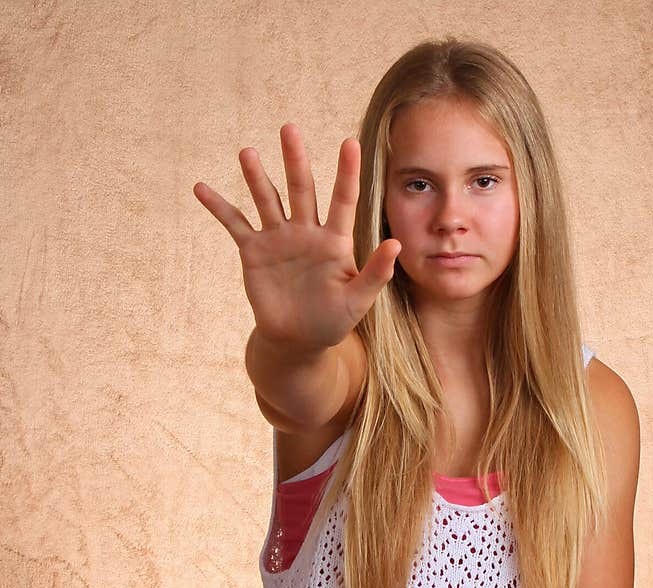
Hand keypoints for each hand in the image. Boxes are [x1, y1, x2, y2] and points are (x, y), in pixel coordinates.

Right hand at [193, 124, 399, 349]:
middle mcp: (306, 231)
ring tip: (247, 153)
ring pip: (267, 200)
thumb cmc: (333, 320)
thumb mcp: (358, 300)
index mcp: (335, 240)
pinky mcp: (253, 251)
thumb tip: (396, 245)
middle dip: (296, 159)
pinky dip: (218, 206)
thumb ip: (375, 273)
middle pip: (301, 189)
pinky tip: (201, 188)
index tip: (350, 142)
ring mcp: (278, 238)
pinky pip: (234, 224)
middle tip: (289, 128)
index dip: (347, 172)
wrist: (298, 339)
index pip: (343, 199)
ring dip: (257, 177)